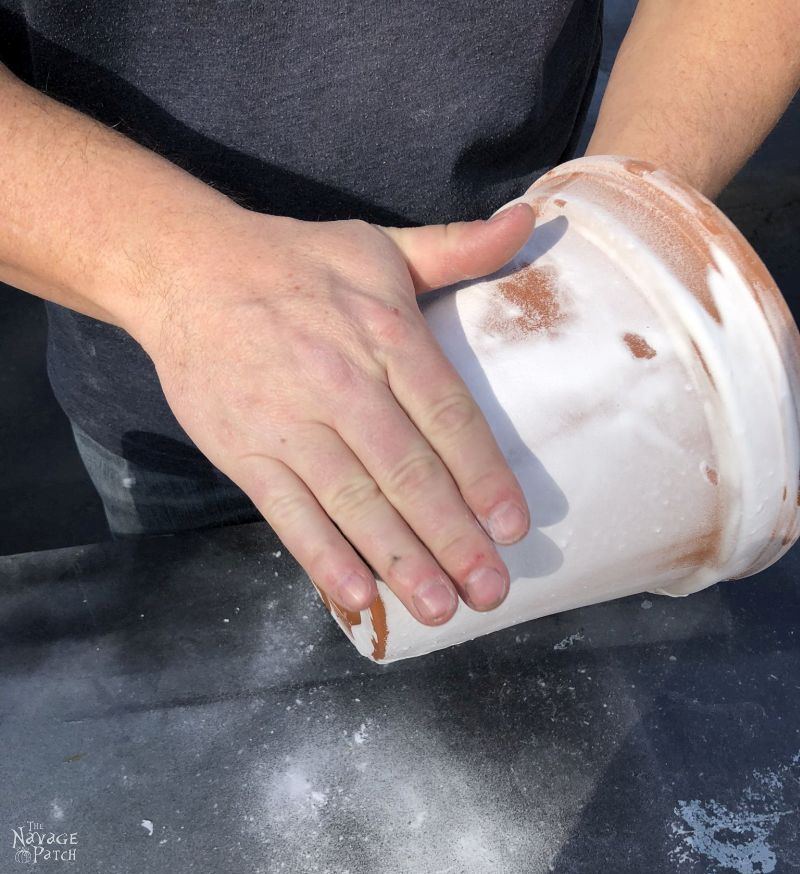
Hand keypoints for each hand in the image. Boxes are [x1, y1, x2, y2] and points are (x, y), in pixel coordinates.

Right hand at [133, 202, 535, 624]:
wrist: (188, 272)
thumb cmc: (297, 262)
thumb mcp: (381, 244)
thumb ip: (459, 247)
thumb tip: (531, 221)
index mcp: (386, 335)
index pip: (448, 416)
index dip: (484, 475)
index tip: (512, 526)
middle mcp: (342, 384)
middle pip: (409, 471)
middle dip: (453, 537)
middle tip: (491, 589)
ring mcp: (289, 423)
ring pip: (354, 503)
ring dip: (399, 560)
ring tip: (440, 608)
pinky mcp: (244, 451)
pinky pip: (289, 514)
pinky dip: (322, 557)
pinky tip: (357, 598)